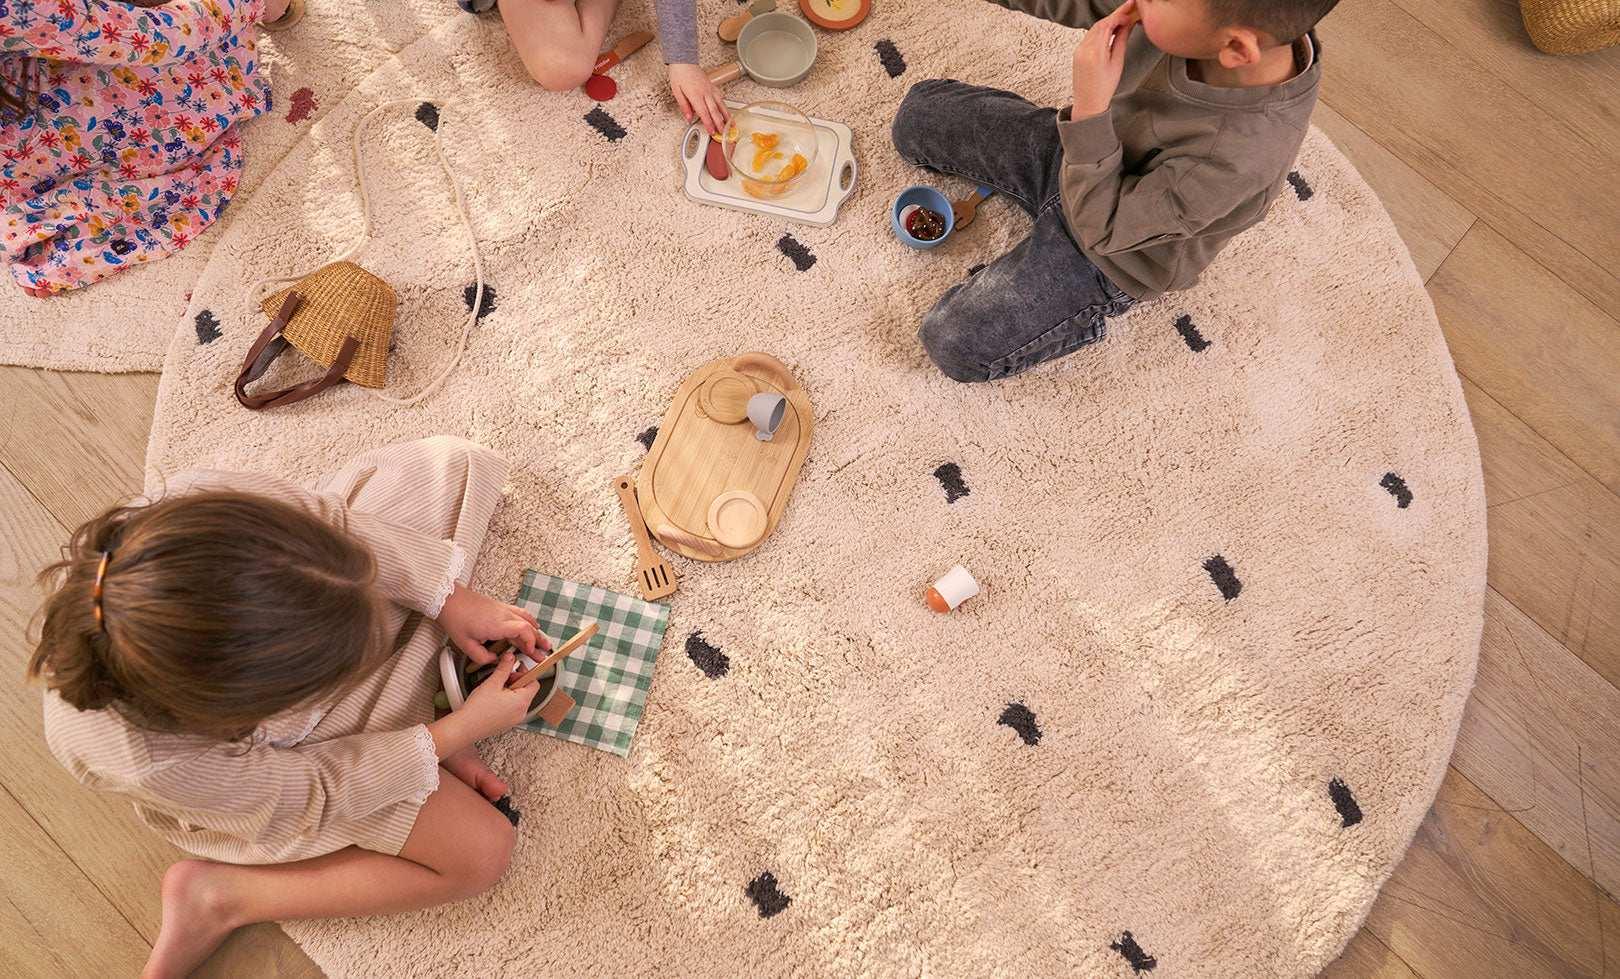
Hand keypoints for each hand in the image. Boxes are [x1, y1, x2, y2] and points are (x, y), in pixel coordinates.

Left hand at [436, 584, 548, 665]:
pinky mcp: (499, 606)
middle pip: (529, 626)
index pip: (523, 631)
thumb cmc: (456, 619)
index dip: (530, 643)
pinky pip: (520, 613)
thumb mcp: (466, 645)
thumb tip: (494, 660)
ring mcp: (503, 609)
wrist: (448, 599)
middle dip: (539, 640)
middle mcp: (504, 615)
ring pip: (526, 618)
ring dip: (536, 631)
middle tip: (545, 652)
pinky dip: (529, 621)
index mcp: (497, 625)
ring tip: (543, 641)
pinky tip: (531, 625)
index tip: (530, 653)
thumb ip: (483, 657)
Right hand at [456, 653, 536, 739]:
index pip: (534, 682)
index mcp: (522, 702)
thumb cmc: (477, 710)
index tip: (514, 668)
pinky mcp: (507, 723)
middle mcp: (522, 712)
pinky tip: (493, 698)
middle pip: (527, 690)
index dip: (525, 673)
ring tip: (495, 688)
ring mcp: (515, 719)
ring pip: (519, 699)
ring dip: (510, 690)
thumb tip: (510, 657)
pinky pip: (512, 707)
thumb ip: (504, 668)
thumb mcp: (492, 683)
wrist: (465, 728)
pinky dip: (506, 700)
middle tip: (502, 678)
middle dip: (516, 680)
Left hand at [668, 63, 729, 135]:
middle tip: (724, 132)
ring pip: (721, 104)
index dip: (708, 124)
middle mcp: (705, 92)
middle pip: (714, 111)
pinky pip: (720, 97)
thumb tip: (688, 118)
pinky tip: (726, 110)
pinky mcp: (712, 86)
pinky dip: (724, 105)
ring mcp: (710, 89)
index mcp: (695, 95)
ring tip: (731, 124)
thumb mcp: (676, 91)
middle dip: (719, 123)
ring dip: (726, 115)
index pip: (704, 113)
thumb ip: (684, 106)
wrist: (684, 60)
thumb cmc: (679, 74)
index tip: (712, 132)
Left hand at [1072, 0, 1138, 117]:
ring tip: (1122, 20)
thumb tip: (1127, 25)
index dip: (1119, 14)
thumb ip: (1120, 41)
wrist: (1088, 103)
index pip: (1107, 25)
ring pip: (1094, 29)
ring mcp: (1078, 51)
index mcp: (1095, 52)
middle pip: (1100, 25)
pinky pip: (1089, 37)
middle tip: (1128, 10)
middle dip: (1114, 16)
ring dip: (1107, 23)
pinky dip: (1100, 31)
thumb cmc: (1104, 88)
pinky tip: (1110, 30)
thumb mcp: (1117, 63)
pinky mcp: (1077, 53)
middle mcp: (1084, 49)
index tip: (1130, 8)